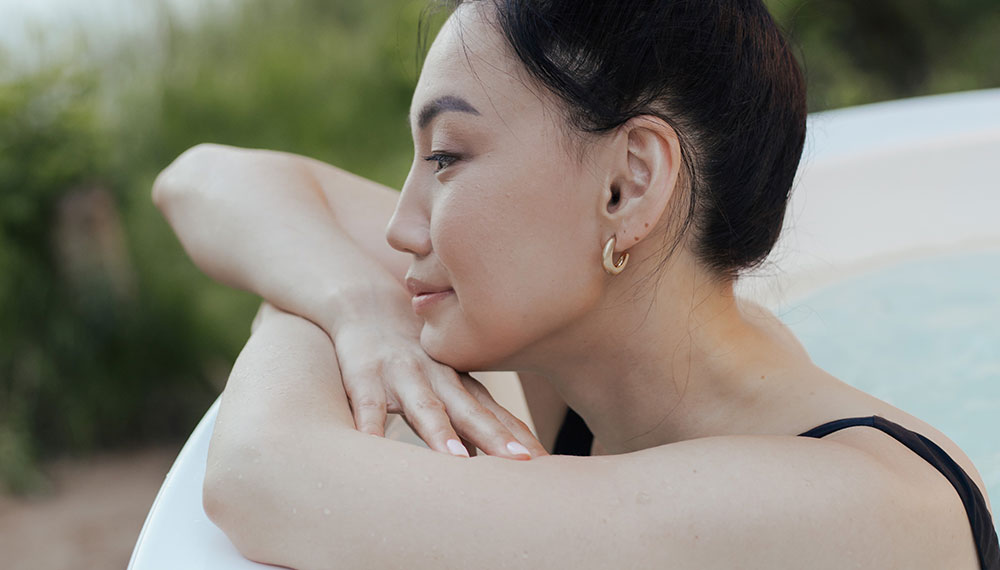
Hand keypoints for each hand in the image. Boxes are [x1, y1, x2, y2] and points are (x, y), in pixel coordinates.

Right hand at [331, 319, 547, 459]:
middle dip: (496, 438)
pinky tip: (372, 446)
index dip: (519, 438)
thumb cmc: (412, 354)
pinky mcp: (364, 376)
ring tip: (455, 459)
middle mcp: (437, 378)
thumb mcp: (443, 384)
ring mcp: (402, 376)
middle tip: (522, 463)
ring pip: (424, 407)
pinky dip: (369, 425)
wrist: (366, 304)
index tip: (544, 462)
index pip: (495, 414)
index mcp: (459, 383)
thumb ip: (466, 419)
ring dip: (440, 432)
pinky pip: (367, 404)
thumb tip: (482, 460)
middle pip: (470, 412)